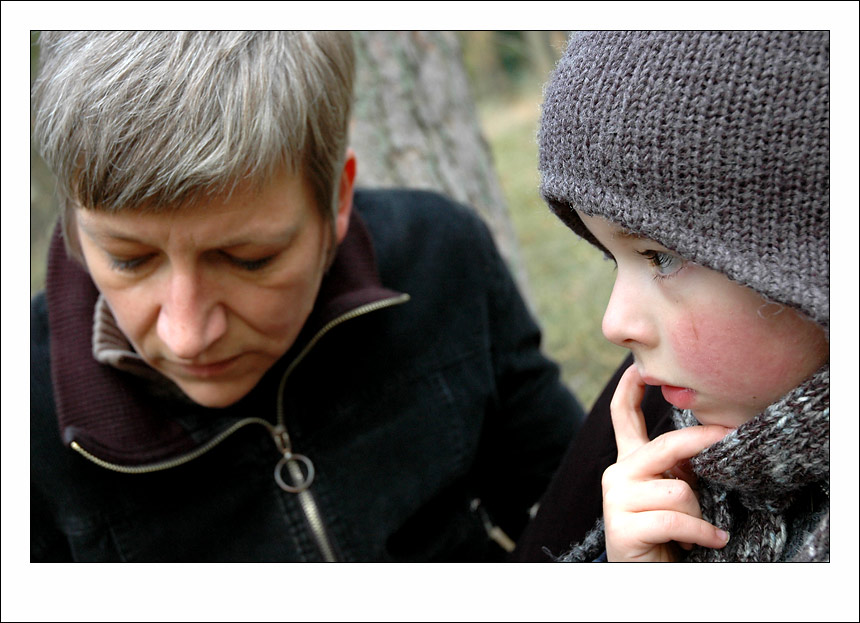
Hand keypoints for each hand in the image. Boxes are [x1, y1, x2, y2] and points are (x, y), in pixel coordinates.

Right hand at [602, 365, 731, 561]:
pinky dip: (700, 532)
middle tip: (731, 436)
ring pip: (677, 491)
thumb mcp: (672, 492)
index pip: (623, 419)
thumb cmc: (665, 532)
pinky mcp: (622, 526)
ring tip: (696, 530)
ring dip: (698, 514)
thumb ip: (678, 466)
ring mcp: (616, 500)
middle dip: (702, 441)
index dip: (628, 391)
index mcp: (629, 463)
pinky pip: (675, 520)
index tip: (635, 367)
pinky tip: (709, 540)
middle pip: (664, 446)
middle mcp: (617, 474)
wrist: (645, 575)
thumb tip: (711, 437)